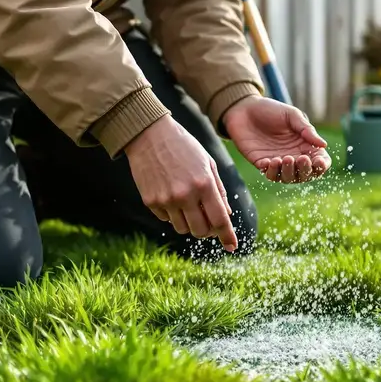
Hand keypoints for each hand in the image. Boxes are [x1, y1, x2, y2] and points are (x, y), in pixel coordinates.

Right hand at [124, 114, 237, 251]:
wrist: (149, 134)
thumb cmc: (184, 146)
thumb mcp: (208, 163)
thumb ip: (218, 190)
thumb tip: (225, 215)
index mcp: (204, 184)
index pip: (219, 219)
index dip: (227, 236)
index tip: (232, 247)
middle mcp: (185, 195)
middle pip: (200, 231)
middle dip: (206, 231)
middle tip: (208, 222)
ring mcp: (166, 200)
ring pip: (182, 228)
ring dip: (189, 223)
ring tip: (188, 204)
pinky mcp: (150, 201)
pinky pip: (166, 219)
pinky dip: (172, 213)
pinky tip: (170, 194)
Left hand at [222, 97, 330, 182]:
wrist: (244, 108)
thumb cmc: (270, 109)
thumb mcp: (291, 115)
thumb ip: (306, 129)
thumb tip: (323, 145)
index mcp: (304, 145)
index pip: (318, 161)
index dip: (321, 165)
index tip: (319, 161)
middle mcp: (293, 156)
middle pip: (304, 174)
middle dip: (305, 170)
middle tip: (301, 159)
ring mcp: (277, 161)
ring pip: (287, 178)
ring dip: (288, 172)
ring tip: (285, 158)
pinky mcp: (261, 163)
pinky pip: (269, 175)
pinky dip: (271, 171)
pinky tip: (270, 161)